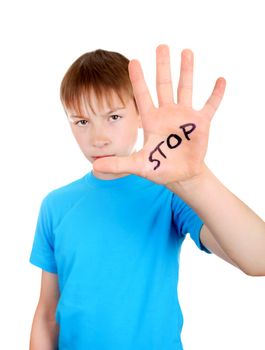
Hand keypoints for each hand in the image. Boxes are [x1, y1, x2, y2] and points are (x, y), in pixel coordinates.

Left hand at [93, 45, 225, 185]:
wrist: (181, 175)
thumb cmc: (159, 168)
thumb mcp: (138, 165)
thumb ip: (119, 164)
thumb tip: (94, 166)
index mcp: (151, 120)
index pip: (142, 96)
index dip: (138, 79)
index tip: (133, 61)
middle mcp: (167, 114)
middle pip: (164, 85)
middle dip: (163, 66)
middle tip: (161, 46)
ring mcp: (185, 117)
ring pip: (185, 89)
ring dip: (187, 71)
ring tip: (186, 51)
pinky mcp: (201, 124)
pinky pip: (210, 105)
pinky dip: (215, 94)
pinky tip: (221, 80)